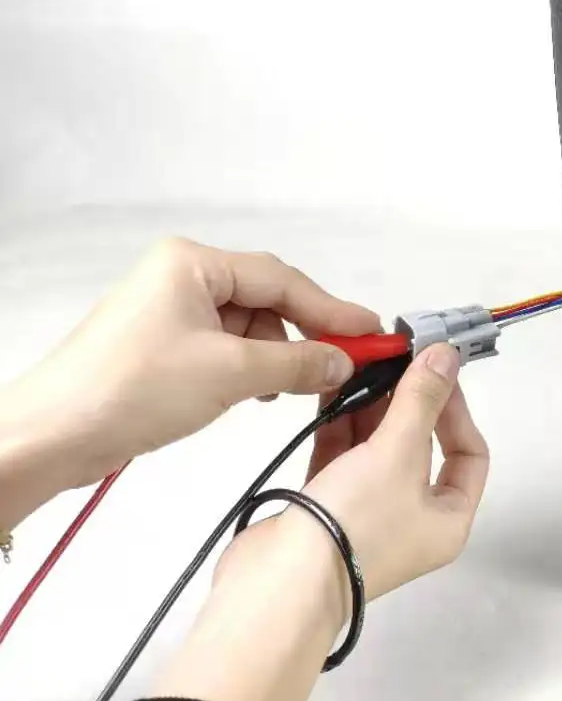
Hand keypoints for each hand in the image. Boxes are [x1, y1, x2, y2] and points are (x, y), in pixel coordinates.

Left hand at [0, 237, 379, 527]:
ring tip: (293, 387)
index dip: (332, 308)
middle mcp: (180, 278)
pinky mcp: (161, 347)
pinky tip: (258, 391)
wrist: (51, 437)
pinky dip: (249, 368)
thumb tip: (343, 361)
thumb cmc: (126, 391)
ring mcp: (169, 312)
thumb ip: (297, 361)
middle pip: (267, 299)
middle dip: (304, 334)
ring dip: (276, 356)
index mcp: (192, 264)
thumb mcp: (229, 373)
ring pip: (248, 327)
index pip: (281, 279)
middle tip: (346, 362)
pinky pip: (224, 347)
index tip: (372, 331)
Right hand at [153, 344, 488, 700]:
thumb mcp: (398, 454)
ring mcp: (368, 514)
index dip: (456, 409)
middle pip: (421, 448)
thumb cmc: (354, 522)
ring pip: (378, 450)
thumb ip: (421, 400)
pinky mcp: (326, 507)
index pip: (469, 454)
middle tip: (395, 360)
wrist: (278, 582)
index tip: (435, 372)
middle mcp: (412, 519)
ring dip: (371, 409)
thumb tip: (447, 355)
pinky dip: (340, 425)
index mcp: (447, 519)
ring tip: (363, 366)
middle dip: (407, 403)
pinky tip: (333, 389)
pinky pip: (342, 458)